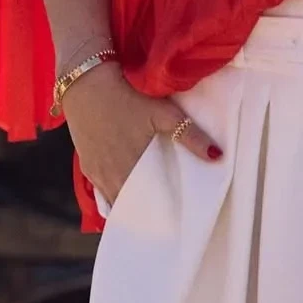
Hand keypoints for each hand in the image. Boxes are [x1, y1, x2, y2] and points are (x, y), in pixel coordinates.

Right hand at [61, 63, 223, 207]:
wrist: (85, 83)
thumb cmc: (126, 98)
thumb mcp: (162, 113)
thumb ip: (188, 135)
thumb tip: (216, 156)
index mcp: (129, 172)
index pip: (147, 207)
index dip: (160, 214)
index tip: (175, 219)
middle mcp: (110, 179)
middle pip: (130, 207)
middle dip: (146, 213)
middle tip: (164, 215)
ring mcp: (95, 173)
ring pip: (114, 200)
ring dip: (129, 204)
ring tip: (146, 207)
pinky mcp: (86, 165)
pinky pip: (101, 190)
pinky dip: (113, 193)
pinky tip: (123, 189)